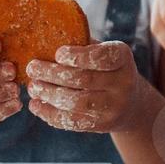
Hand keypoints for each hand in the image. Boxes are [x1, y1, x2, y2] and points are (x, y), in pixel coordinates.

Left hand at [26, 40, 140, 132]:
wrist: (131, 103)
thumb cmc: (106, 69)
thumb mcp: (102, 52)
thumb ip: (81, 45)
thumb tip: (45, 38)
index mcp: (122, 58)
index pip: (102, 57)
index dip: (78, 56)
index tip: (57, 53)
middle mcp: (123, 83)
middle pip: (84, 79)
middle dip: (53, 74)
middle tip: (32, 68)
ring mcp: (114, 107)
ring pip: (77, 102)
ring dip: (49, 94)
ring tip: (32, 87)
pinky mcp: (102, 125)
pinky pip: (73, 121)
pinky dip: (50, 114)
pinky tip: (36, 105)